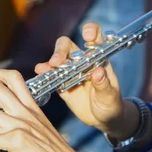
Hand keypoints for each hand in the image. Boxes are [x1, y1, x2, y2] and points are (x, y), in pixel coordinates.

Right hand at [34, 22, 137, 139]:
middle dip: (61, 50)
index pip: (95, 38)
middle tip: (57, 61)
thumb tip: (98, 72)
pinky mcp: (61, 84)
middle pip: (68, 46)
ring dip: (52, 61)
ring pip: (58, 59)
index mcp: (98, 59)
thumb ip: (104, 85)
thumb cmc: (111, 104)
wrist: (102, 119)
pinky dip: (45, 72)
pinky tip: (40, 71)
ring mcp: (70, 72)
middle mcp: (82, 62)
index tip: (87, 36)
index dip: (90, 31)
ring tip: (48, 67)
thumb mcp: (111, 96)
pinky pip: (51, 75)